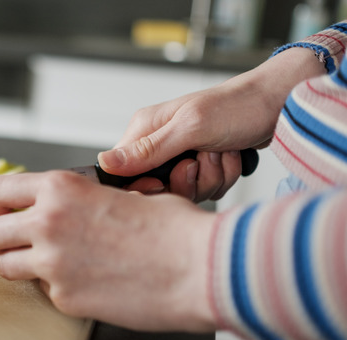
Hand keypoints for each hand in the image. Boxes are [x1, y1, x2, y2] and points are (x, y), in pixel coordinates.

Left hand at [0, 171, 216, 331]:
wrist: (202, 267)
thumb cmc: (173, 228)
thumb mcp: (123, 193)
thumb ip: (84, 199)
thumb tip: (78, 203)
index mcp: (60, 190)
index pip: (1, 190)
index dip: (2, 202)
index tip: (8, 210)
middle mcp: (47, 224)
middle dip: (2, 236)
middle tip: (18, 241)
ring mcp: (52, 265)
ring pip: (4, 266)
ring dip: (20, 265)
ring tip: (47, 264)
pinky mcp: (64, 299)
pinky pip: (43, 292)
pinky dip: (57, 288)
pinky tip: (85, 281)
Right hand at [98, 48, 325, 201]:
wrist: (278, 104)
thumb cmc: (237, 106)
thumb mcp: (189, 128)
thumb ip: (147, 150)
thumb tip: (105, 162)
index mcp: (145, 130)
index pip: (123, 174)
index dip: (144, 187)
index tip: (164, 184)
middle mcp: (159, 144)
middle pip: (156, 188)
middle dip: (187, 182)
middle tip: (201, 161)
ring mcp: (181, 155)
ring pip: (184, 191)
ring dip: (210, 178)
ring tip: (220, 152)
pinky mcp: (202, 165)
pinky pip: (204, 189)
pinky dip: (222, 177)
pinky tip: (229, 156)